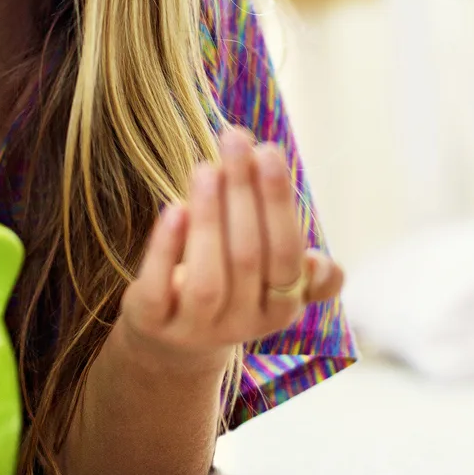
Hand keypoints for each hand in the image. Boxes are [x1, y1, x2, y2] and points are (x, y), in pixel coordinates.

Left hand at [119, 129, 343, 370]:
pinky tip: (172, 208)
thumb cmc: (228, 281)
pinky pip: (159, 289)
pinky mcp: (153, 322)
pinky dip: (165, 249)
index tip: (268, 149)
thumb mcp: (265, 274)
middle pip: (247, 258)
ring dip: (209, 218)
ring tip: (205, 168)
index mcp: (280, 307)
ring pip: (208, 277)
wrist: (171, 335)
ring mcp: (195, 327)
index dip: (278, 201)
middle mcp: (242, 323)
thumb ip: (292, 258)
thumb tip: (320, 266)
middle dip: (243, 193)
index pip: (286, 253)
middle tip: (234, 139)